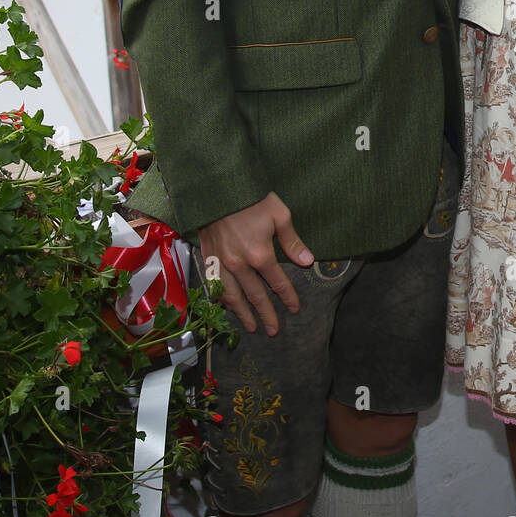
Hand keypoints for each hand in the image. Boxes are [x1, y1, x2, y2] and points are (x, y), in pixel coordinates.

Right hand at [199, 192, 312, 335]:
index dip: (288, 297)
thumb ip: (292, 241)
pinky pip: (214, 285)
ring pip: (232, 296)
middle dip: (266, 314)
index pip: (278, 282)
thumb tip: (307, 261)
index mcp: (260, 254)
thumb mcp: (279, 214)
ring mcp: (221, 262)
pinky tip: (226, 306)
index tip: (295, 308)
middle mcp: (240, 264)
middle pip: (255, 296)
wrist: (218, 186)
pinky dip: (221, 299)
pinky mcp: (208, 256)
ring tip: (251, 327)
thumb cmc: (252, 198)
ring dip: (243, 314)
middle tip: (273, 331)